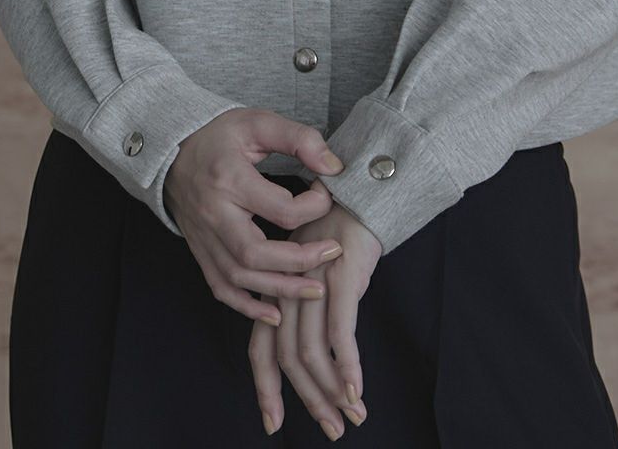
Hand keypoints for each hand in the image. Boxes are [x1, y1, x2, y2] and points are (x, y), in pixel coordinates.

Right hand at [163, 108, 346, 324]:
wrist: (170, 149)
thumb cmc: (219, 134)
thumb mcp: (258, 122)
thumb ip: (299, 139)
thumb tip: (334, 166)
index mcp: (228, 178)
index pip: (279, 208)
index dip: (313, 206)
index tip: (326, 194)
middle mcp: (212, 213)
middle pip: (255, 254)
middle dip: (300, 260)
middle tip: (332, 253)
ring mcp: (203, 236)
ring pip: (239, 277)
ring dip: (280, 290)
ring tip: (315, 289)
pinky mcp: (200, 250)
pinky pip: (221, 287)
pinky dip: (247, 306)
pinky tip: (276, 313)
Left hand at [248, 179, 382, 439]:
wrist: (353, 194)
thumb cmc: (334, 235)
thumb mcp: (310, 273)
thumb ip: (303, 308)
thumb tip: (313, 356)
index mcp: (277, 292)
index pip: (262, 349)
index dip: (266, 389)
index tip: (271, 422)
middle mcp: (288, 292)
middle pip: (288, 358)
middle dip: (308, 400)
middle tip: (331, 430)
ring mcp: (313, 285)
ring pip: (313, 352)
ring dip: (330, 393)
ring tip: (350, 417)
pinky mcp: (341, 279)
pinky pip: (341, 332)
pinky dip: (348, 366)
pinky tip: (355, 390)